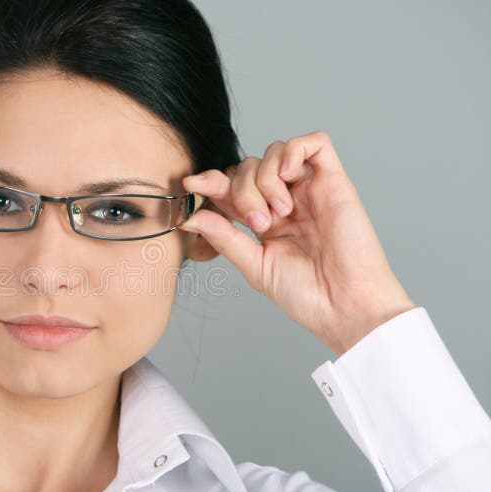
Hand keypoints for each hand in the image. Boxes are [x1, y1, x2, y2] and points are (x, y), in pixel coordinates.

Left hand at [180, 130, 416, 355]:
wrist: (344, 305)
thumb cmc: (305, 293)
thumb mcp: (253, 264)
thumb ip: (223, 236)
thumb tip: (189, 216)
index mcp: (264, 221)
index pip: (231, 187)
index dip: (210, 181)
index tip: (192, 184)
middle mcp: (285, 201)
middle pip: (249, 166)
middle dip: (242, 190)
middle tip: (259, 223)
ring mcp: (309, 190)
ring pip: (275, 151)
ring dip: (266, 177)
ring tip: (279, 212)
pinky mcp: (335, 181)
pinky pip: (315, 143)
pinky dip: (294, 150)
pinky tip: (288, 175)